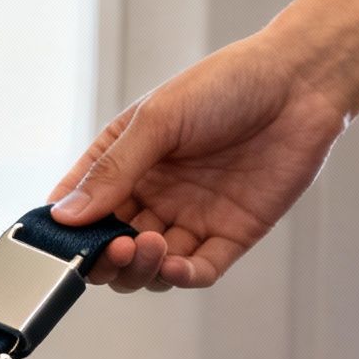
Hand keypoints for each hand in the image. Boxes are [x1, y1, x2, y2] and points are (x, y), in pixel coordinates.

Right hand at [51, 0, 358, 289]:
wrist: (299, 83)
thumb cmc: (226, 84)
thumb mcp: (158, 120)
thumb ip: (113, 171)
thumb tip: (64, 215)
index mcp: (125, 160)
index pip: (81, 207)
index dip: (66, 231)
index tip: (60, 244)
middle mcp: (153, 192)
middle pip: (112, 247)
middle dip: (104, 258)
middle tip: (111, 250)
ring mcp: (190, 216)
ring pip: (151, 266)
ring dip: (141, 268)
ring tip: (145, 245)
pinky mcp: (230, 234)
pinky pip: (198, 268)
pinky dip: (181, 275)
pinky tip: (173, 265)